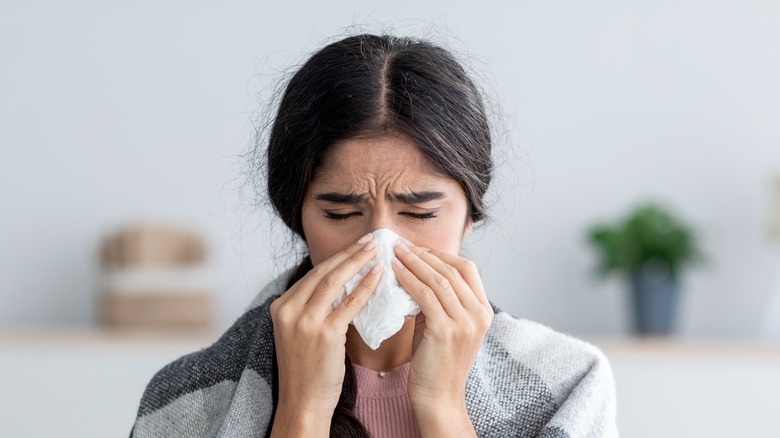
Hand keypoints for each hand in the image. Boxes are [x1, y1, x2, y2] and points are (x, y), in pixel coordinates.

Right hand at [269, 234, 381, 432]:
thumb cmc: (307, 370)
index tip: (356, 246)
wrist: (302, 402)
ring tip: (376, 250)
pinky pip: (349, 303)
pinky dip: (365, 287)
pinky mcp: (324, 334)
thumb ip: (314, 308)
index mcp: (281, 306)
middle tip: (370, 240)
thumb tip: (342, 285)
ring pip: (334, 281)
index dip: (337, 258)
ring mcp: (304, 321)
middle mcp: (288, 310)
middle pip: (323, 272)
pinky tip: (378, 276)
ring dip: (358, 262)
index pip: (313, 274)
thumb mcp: (300, 332)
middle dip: (349, 253)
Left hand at [392, 242, 492, 413]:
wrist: (438, 396)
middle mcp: (479, 314)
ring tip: (396, 252)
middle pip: (453, 270)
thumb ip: (438, 301)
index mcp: (483, 311)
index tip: (418, 248)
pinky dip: (409, 279)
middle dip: (425, 254)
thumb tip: (416, 273)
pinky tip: (395, 272)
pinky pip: (426, 296)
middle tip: (402, 244)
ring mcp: (465, 322)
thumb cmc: (437, 361)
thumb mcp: (444, 325)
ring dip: (415, 262)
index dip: (442, 255)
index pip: (467, 269)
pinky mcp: (446, 331)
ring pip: (439, 279)